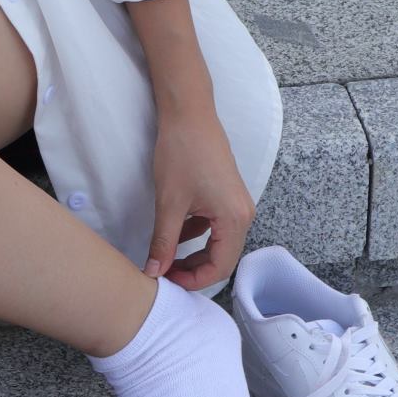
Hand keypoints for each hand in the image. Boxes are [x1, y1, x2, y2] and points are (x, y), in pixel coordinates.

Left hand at [146, 105, 255, 291]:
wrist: (189, 114)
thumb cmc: (182, 153)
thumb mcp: (169, 204)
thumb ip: (163, 242)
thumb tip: (154, 272)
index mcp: (234, 219)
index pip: (220, 268)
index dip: (192, 281)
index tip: (166, 282)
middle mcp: (243, 214)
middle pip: (221, 258)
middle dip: (193, 269)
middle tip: (163, 272)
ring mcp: (237, 204)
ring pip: (217, 243)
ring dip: (193, 253)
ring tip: (164, 254)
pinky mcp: (227, 196)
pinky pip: (215, 226)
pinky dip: (196, 234)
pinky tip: (174, 230)